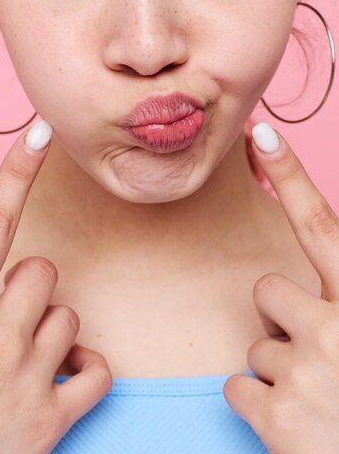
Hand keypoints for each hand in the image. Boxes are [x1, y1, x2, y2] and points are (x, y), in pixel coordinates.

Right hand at [0, 125, 111, 453]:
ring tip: (19, 358)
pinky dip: (86, 371)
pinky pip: (99, 371)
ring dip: (50, 329)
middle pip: (42, 270)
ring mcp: (27, 378)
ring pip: (69, 316)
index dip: (16, 171)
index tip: (39, 132)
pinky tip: (60, 380)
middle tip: (3, 318)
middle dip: (28, 286)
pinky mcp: (53, 419)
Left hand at [223, 123, 338, 453]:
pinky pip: (236, 388)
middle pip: (268, 290)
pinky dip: (258, 406)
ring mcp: (308, 373)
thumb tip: (307, 280)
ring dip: (277, 370)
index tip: (262, 134)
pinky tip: (293, 426)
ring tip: (316, 400)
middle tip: (318, 357)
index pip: (322, 227)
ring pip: (255, 345)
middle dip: (281, 317)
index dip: (291, 177)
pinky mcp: (278, 420)